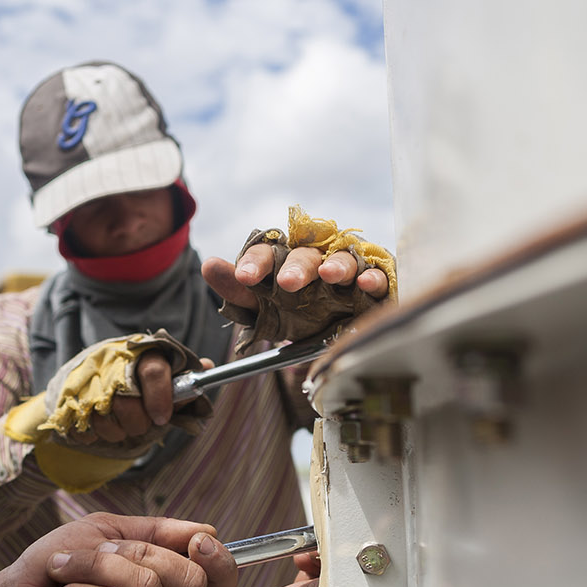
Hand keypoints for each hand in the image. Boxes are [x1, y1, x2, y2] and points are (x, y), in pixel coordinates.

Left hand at [0, 512, 238, 586]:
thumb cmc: (54, 566)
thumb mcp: (107, 532)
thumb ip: (158, 531)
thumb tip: (208, 530)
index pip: (215, 584)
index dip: (219, 561)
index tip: (199, 541)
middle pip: (187, 580)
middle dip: (134, 552)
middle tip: (96, 554)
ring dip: (93, 567)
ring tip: (65, 577)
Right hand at [64, 351, 214, 447]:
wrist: (88, 374)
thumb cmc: (134, 378)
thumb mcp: (160, 372)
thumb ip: (181, 376)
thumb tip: (209, 367)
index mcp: (139, 352)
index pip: (152, 370)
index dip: (160, 397)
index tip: (162, 418)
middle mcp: (111, 362)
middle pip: (126, 402)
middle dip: (137, 423)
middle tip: (142, 424)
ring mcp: (86, 380)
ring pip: (104, 420)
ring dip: (116, 432)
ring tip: (121, 425)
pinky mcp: (67, 399)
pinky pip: (83, 429)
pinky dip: (93, 436)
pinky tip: (99, 428)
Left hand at [203, 247, 388, 314]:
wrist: (341, 332)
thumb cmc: (299, 314)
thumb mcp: (265, 310)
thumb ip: (238, 293)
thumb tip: (209, 265)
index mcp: (285, 264)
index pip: (269, 253)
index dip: (257, 262)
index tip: (243, 277)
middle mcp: (316, 262)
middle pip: (307, 255)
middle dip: (297, 267)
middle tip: (286, 283)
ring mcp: (347, 272)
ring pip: (343, 259)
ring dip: (337, 265)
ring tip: (328, 275)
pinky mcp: (375, 286)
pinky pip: (377, 276)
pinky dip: (373, 278)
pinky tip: (365, 284)